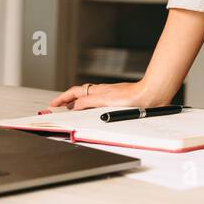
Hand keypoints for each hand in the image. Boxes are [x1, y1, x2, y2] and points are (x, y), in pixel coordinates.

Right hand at [48, 80, 164, 110]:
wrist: (150, 95)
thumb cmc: (131, 96)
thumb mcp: (104, 100)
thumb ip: (88, 101)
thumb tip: (74, 105)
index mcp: (97, 91)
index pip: (75, 93)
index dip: (62, 98)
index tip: (53, 104)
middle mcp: (103, 92)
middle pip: (81, 94)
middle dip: (68, 100)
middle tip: (59, 107)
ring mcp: (110, 96)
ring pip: (90, 98)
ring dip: (79, 104)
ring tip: (73, 111)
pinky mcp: (118, 101)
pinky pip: (99, 103)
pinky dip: (92, 107)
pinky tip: (95, 113)